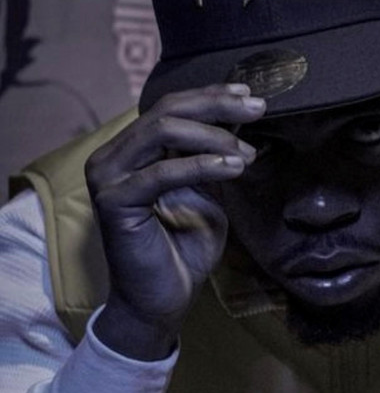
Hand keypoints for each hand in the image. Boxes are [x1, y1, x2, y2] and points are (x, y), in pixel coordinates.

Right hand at [85, 83, 264, 359]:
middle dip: (217, 106)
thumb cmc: (184, 246)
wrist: (162, 298)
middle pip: (166, 111)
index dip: (211, 96)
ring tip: (248, 154)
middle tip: (258, 108)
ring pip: (162, 131)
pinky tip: (234, 168)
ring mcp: (108, 177)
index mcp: (132, 150)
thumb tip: (237, 119)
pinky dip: (201, 165)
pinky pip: (163, 172)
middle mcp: (113, 156)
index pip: (171, 107)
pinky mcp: (114, 202)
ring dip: (214, 137)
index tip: (249, 93)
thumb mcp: (205, 189)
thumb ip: (210, 155)